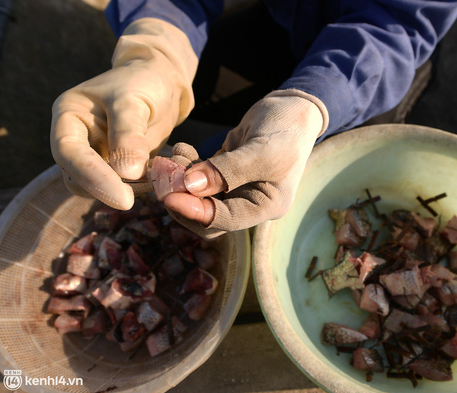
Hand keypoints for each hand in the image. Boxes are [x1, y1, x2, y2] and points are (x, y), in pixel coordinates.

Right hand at [50, 18, 197, 209]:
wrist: (160, 84)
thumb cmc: (143, 83)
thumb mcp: (134, 101)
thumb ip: (129, 134)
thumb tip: (126, 174)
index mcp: (68, 116)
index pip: (69, 152)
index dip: (92, 176)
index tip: (120, 197)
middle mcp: (74, 139)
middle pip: (76, 176)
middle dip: (104, 189)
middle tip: (133, 200)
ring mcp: (92, 156)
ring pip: (95, 188)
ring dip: (121, 191)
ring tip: (151, 183)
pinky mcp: (112, 169)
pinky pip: (117, 187)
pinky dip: (135, 190)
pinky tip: (155, 182)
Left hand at [165, 89, 328, 237]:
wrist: (292, 107)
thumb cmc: (286, 128)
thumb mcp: (262, 149)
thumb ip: (227, 170)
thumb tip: (190, 186)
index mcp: (266, 206)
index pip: (226, 221)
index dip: (196, 212)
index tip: (170, 196)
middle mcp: (250, 203)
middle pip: (207, 218)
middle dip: (182, 199)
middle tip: (164, 178)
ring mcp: (236, 189)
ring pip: (199, 198)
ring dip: (179, 181)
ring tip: (171, 157)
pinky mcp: (225, 174)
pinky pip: (198, 179)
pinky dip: (185, 166)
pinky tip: (180, 148)